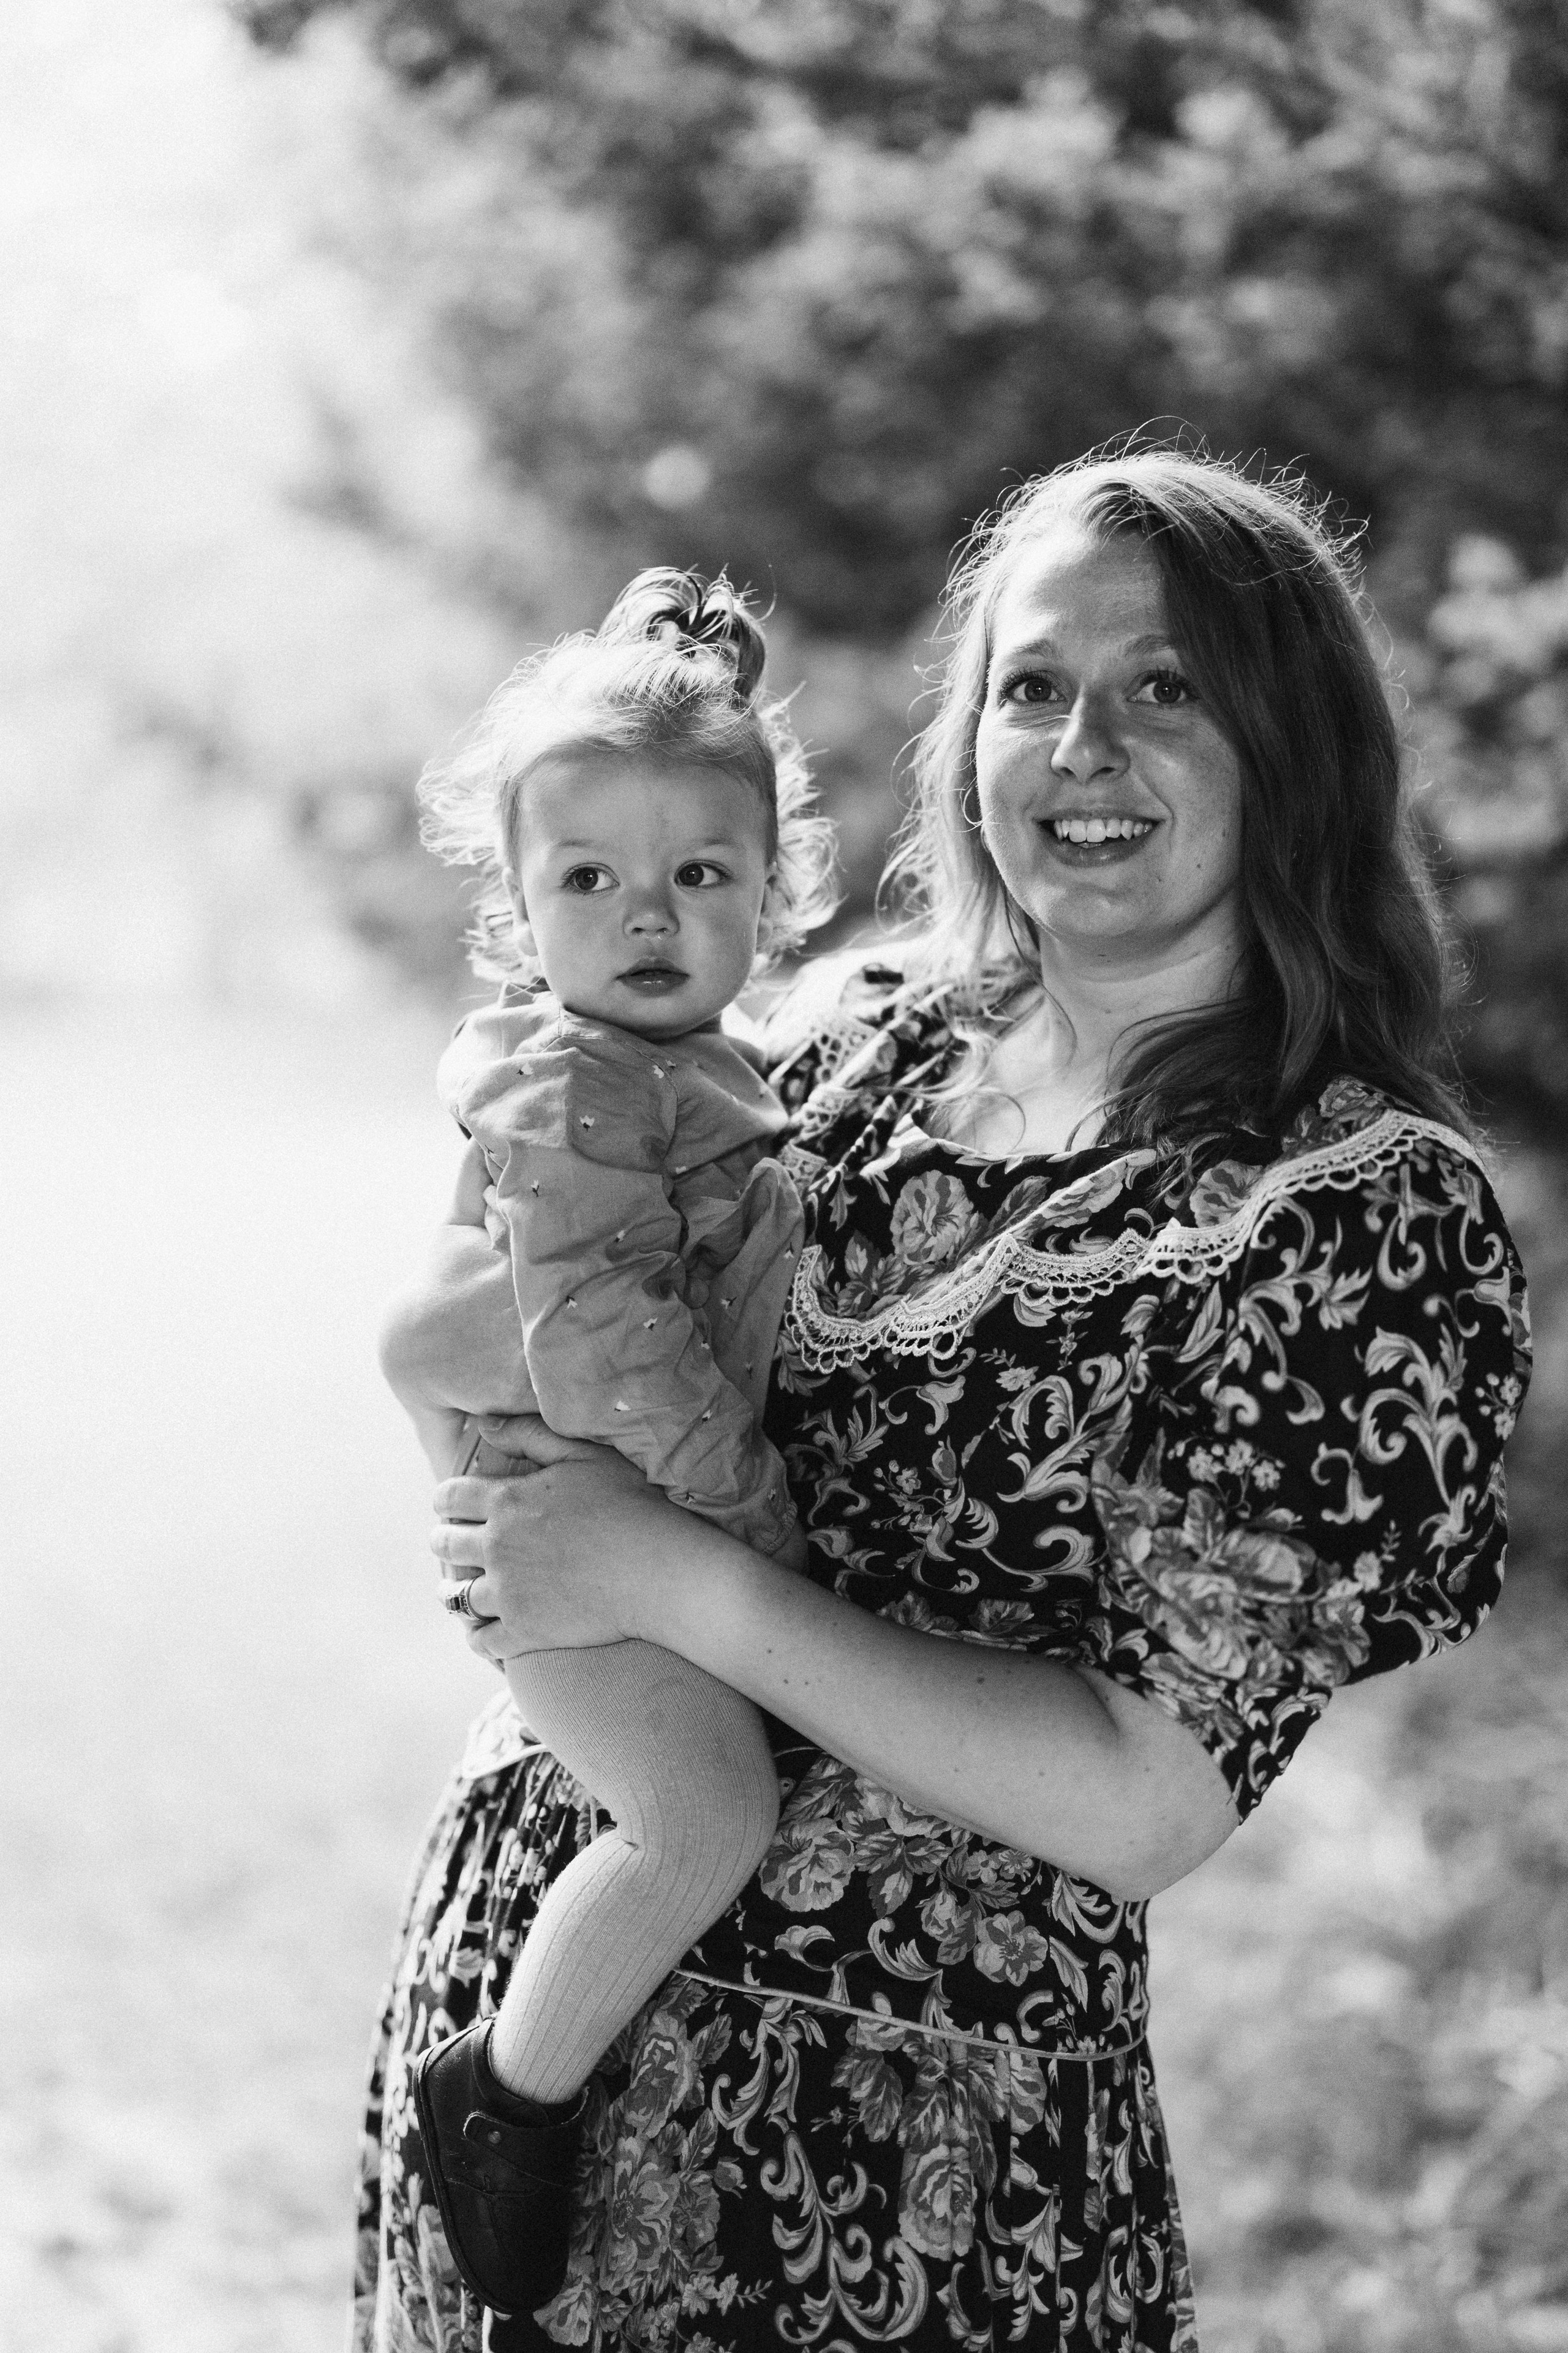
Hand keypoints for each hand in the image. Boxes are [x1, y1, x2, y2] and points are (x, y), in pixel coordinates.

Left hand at [431, 1451, 675, 1661]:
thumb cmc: (629, 1506)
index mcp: (507, 1501)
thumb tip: (485, 1424)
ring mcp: (508, 1593)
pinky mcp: (524, 1632)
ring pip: (456, 1597)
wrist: (658, 1571)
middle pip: (445, 1544)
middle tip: (447, 1544)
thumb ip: (531, 1435)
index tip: (446, 1505)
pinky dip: (478, 1637)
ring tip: (456, 1593)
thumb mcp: (584, 1455)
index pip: (450, 1497)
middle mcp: (497, 1547)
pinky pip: (482, 1641)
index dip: (444, 1500)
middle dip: (443, 1541)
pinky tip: (482, 1633)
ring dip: (451, 1592)